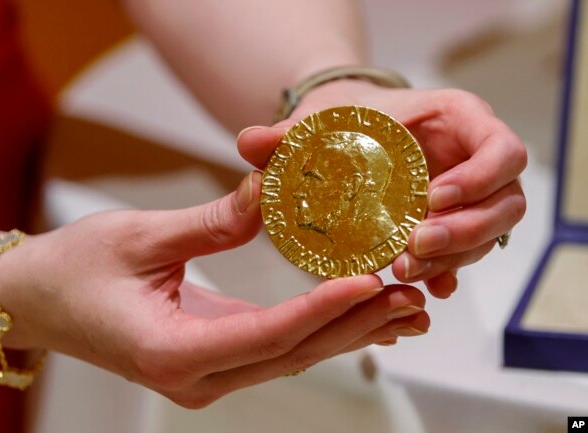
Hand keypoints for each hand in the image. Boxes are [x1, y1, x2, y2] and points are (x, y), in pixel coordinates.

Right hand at [0, 171, 428, 407]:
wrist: (37, 299)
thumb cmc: (72, 271)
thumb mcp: (141, 237)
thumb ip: (213, 220)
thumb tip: (272, 189)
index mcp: (171, 352)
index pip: (266, 334)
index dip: (322, 308)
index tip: (369, 281)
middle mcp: (195, 377)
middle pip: (291, 353)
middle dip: (353, 324)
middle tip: (409, 294)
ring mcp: (206, 374)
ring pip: (291, 355)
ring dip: (346, 330)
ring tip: (402, 305)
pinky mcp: (211, 358)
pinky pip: (276, 347)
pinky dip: (318, 328)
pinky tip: (354, 312)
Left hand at [237, 79, 526, 297]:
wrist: (355, 135)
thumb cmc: (348, 121)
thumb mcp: (322, 121)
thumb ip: (288, 134)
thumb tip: (247, 143)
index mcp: (459, 121)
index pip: (502, 150)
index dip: (481, 178)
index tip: (432, 199)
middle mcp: (474, 160)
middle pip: (505, 202)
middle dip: (465, 230)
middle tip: (413, 246)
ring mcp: (470, 196)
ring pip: (488, 235)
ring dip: (452, 257)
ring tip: (404, 270)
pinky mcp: (453, 225)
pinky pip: (465, 254)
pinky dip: (445, 271)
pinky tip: (422, 286)